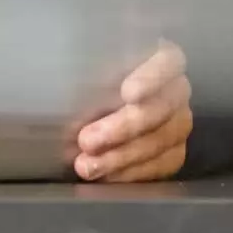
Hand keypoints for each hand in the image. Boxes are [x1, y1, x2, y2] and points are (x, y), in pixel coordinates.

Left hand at [73, 41, 191, 182]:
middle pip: (163, 107)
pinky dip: (132, 173)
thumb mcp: (83, 65)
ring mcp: (178, 120)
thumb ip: (83, 67)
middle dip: (124, 127)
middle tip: (87, 140)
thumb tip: (54, 78)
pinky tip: (106, 177)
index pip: (168, 62)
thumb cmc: (85, 78)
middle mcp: (175, 88)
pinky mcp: (174, 150)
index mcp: (158, 56)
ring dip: (122, 156)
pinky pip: (162, 164)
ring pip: (163, 139)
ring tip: (87, 166)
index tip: (128, 93)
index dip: (152, 77)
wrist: (91, 110)